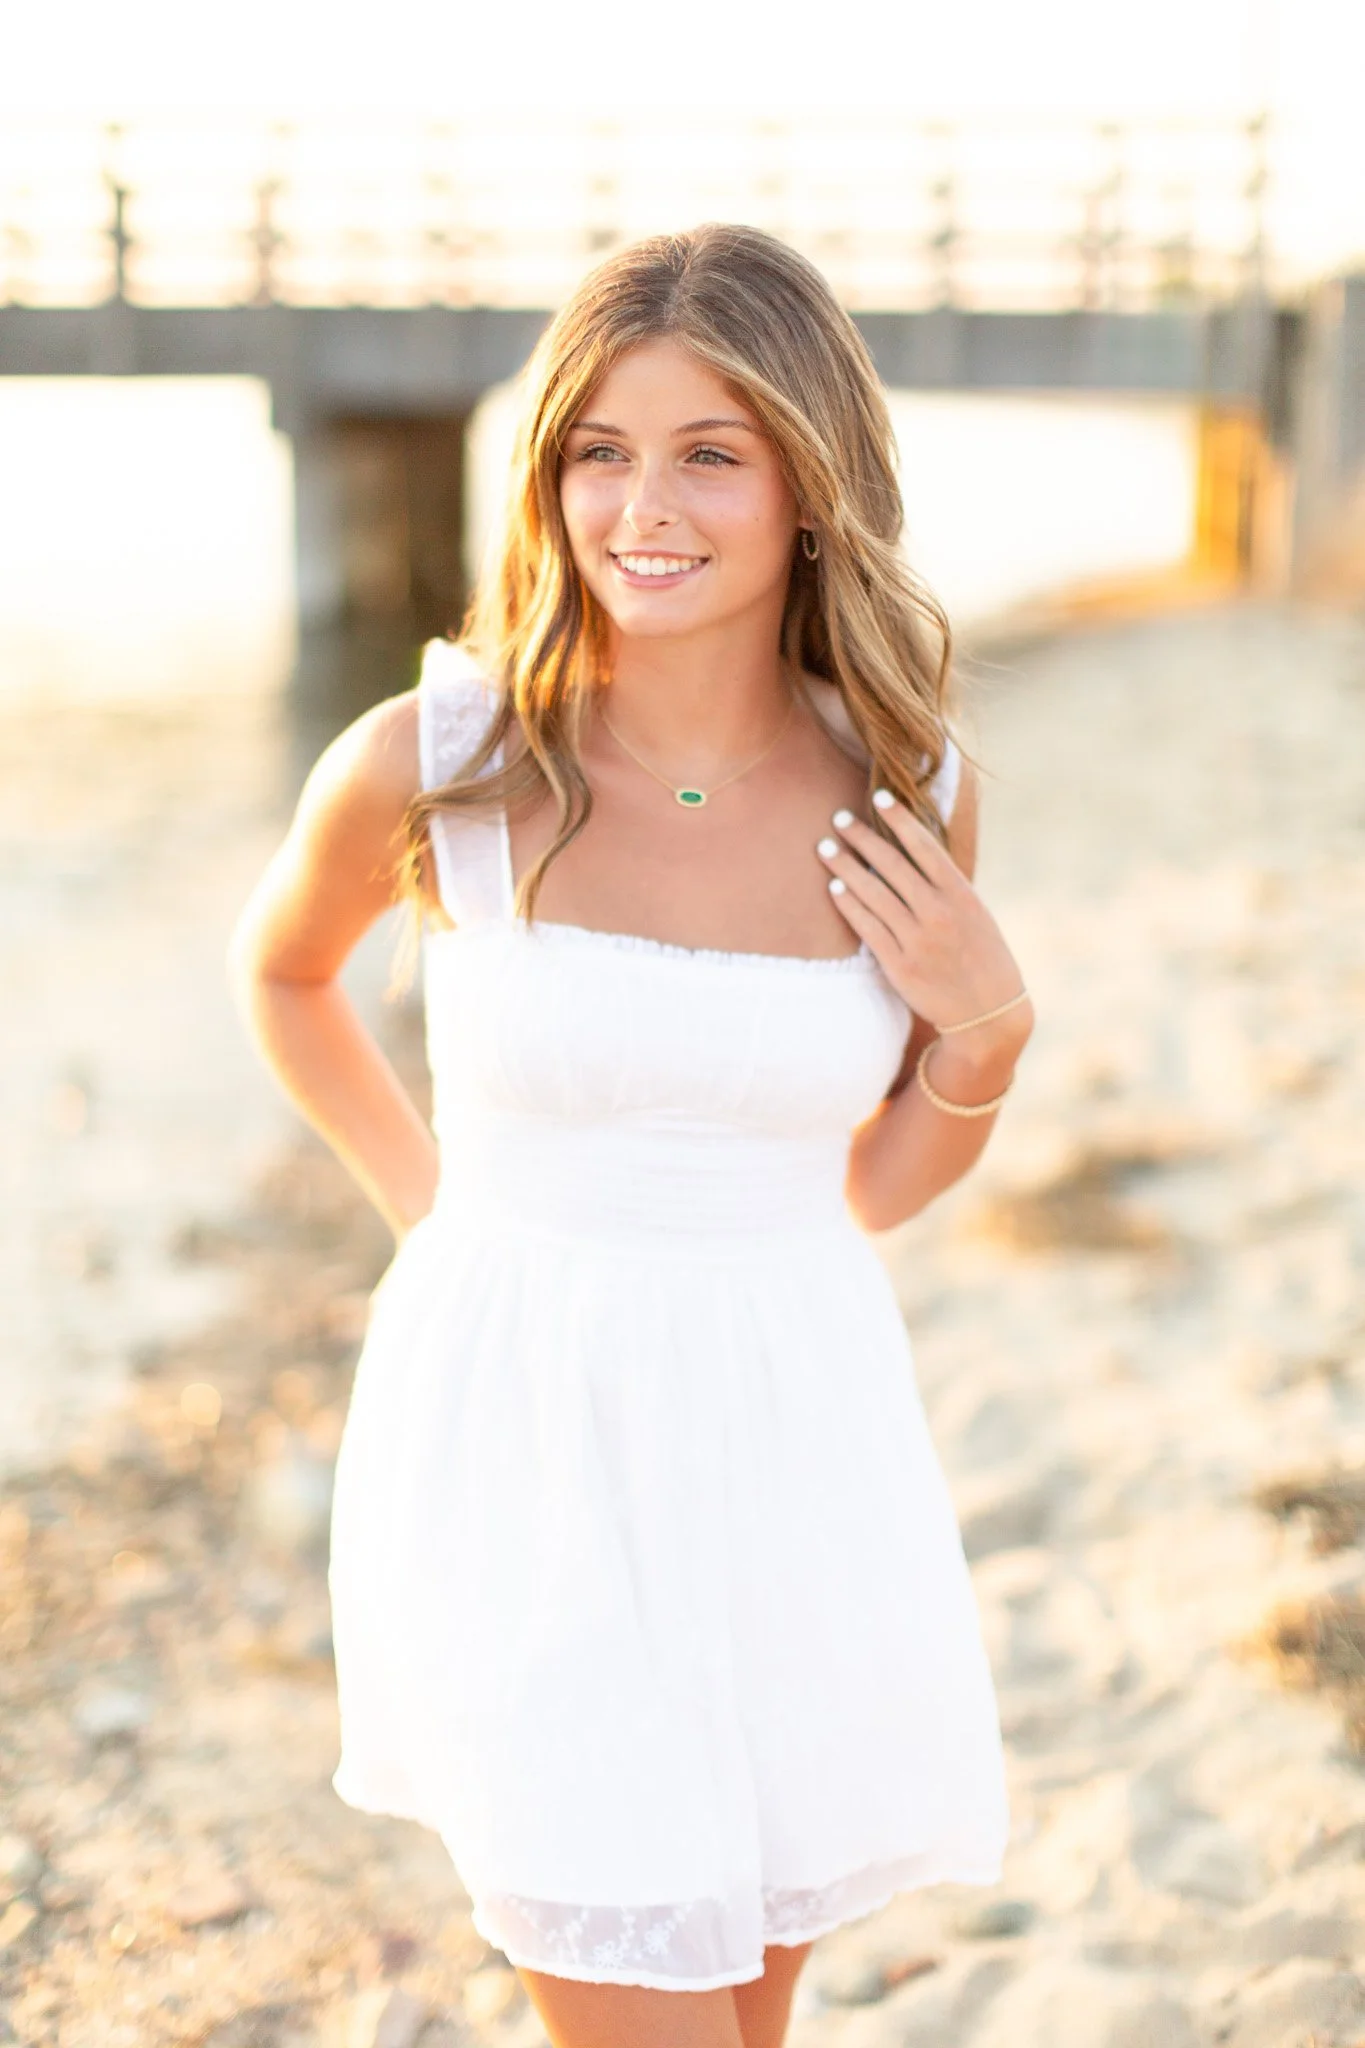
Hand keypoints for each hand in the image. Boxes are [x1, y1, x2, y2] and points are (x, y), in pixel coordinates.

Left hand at [817, 790, 1032, 1057]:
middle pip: (891, 865)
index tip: (878, 797)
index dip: (899, 819)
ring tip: (825, 848)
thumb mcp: (975, 913)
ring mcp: (917, 939)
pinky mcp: (900, 966)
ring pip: (873, 894)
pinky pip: (867, 928)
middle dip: (861, 838)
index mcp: (960, 894)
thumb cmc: (981, 956)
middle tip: (837, 818)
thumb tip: (911, 851)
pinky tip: (834, 889)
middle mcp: (938, 912)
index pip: (924, 846)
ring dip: (845, 868)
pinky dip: (849, 905)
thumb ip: (945, 885)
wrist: (988, 1013)